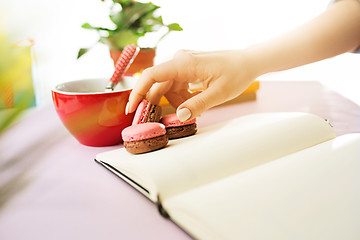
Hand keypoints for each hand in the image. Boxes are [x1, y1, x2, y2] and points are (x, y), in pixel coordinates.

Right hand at [127, 49, 255, 121]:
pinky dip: (181, 97)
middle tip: (158, 120)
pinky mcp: (187, 67)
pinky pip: (175, 84)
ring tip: (193, 110)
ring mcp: (183, 63)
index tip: (132, 108)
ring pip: (167, 87)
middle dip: (157, 103)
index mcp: (184, 63)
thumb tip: (179, 116)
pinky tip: (193, 102)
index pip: (152, 76)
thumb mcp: (219, 93)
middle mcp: (180, 60)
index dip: (138, 92)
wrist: (247, 62)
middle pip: (158, 84)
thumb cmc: (237, 73)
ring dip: (174, 101)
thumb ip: (198, 105)